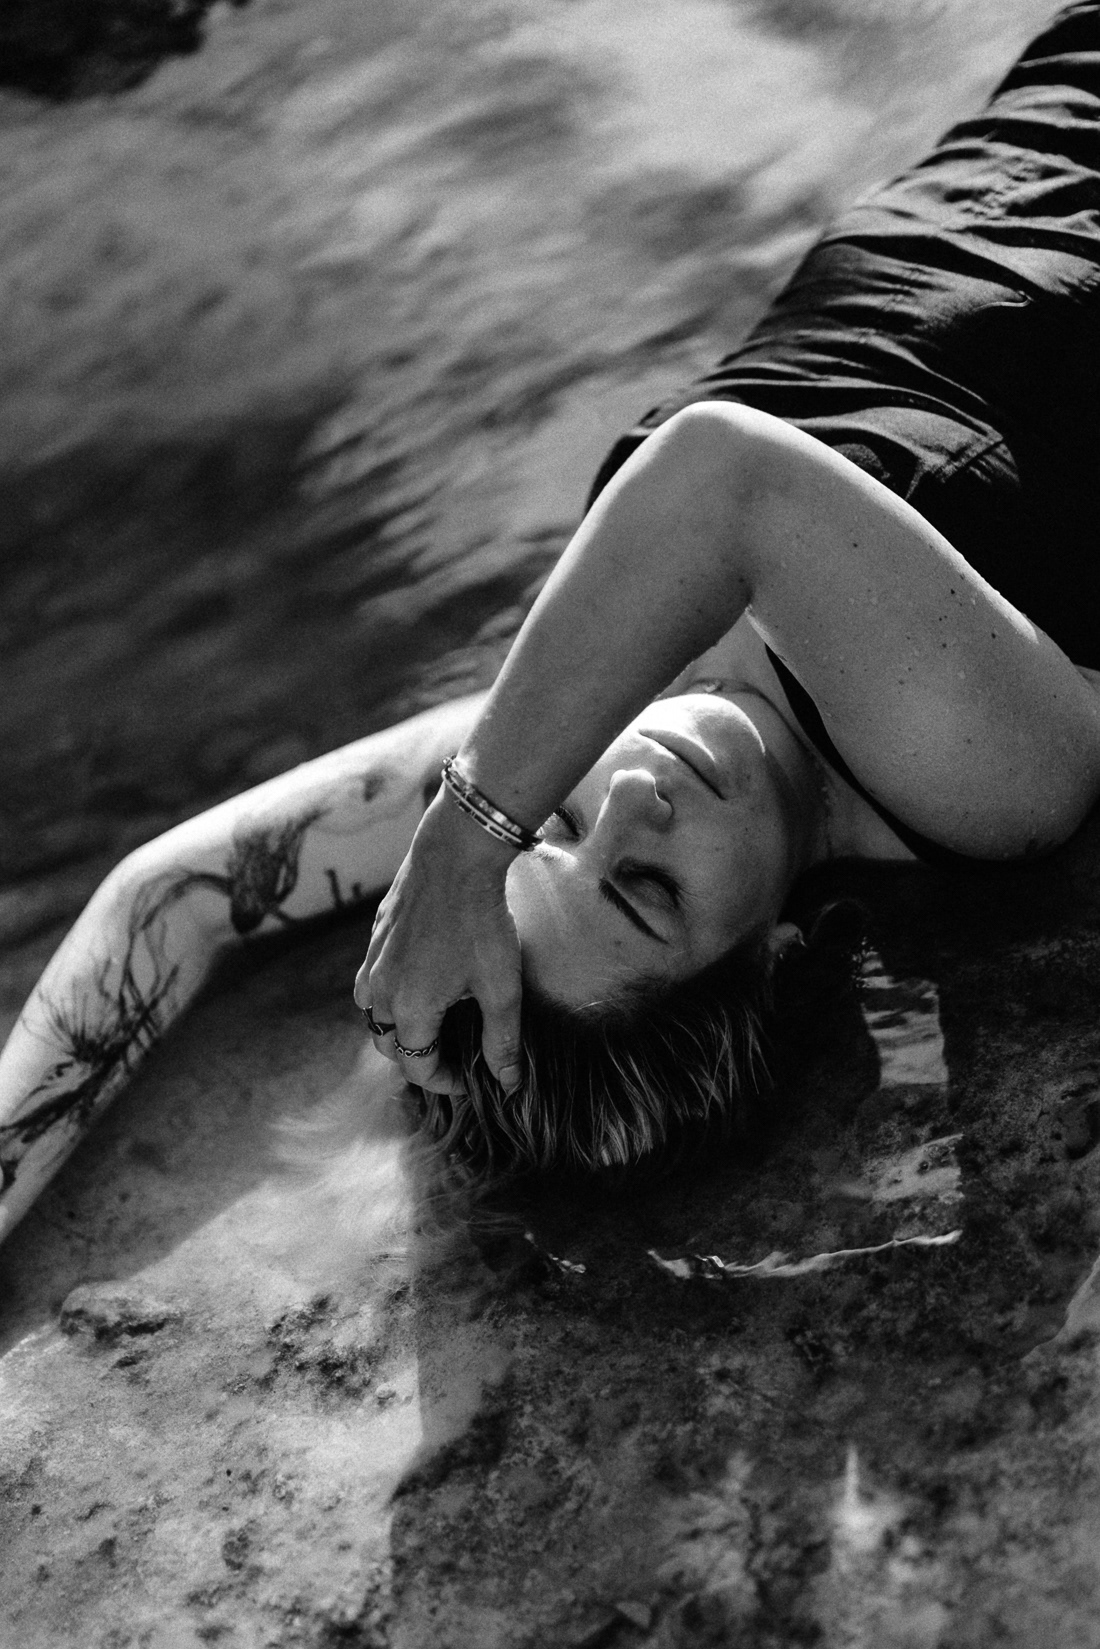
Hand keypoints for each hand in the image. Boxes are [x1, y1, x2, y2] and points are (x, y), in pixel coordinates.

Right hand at [354, 789, 523, 1093]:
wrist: (455, 857)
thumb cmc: (481, 923)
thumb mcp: (501, 989)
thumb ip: (502, 1041)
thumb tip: (508, 1082)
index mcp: (409, 1011)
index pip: (418, 1067)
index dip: (444, 1081)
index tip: (467, 1079)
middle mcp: (381, 992)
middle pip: (388, 1045)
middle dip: (417, 1057)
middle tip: (450, 1055)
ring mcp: (373, 962)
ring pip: (373, 1013)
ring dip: (396, 1027)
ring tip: (428, 1023)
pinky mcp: (375, 937)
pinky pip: (371, 980)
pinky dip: (388, 995)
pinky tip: (416, 980)